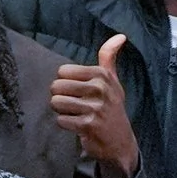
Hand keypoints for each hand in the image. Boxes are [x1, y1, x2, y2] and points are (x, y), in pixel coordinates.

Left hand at [51, 35, 138, 174]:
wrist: (121, 141)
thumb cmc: (112, 107)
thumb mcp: (113, 81)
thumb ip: (109, 57)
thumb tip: (120, 35)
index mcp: (102, 74)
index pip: (62, 71)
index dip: (66, 83)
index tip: (79, 92)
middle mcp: (99, 88)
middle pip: (56, 86)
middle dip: (61, 98)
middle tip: (76, 106)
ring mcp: (94, 107)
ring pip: (56, 103)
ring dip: (62, 112)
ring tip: (77, 115)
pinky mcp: (88, 125)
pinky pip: (61, 120)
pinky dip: (66, 124)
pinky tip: (79, 126)